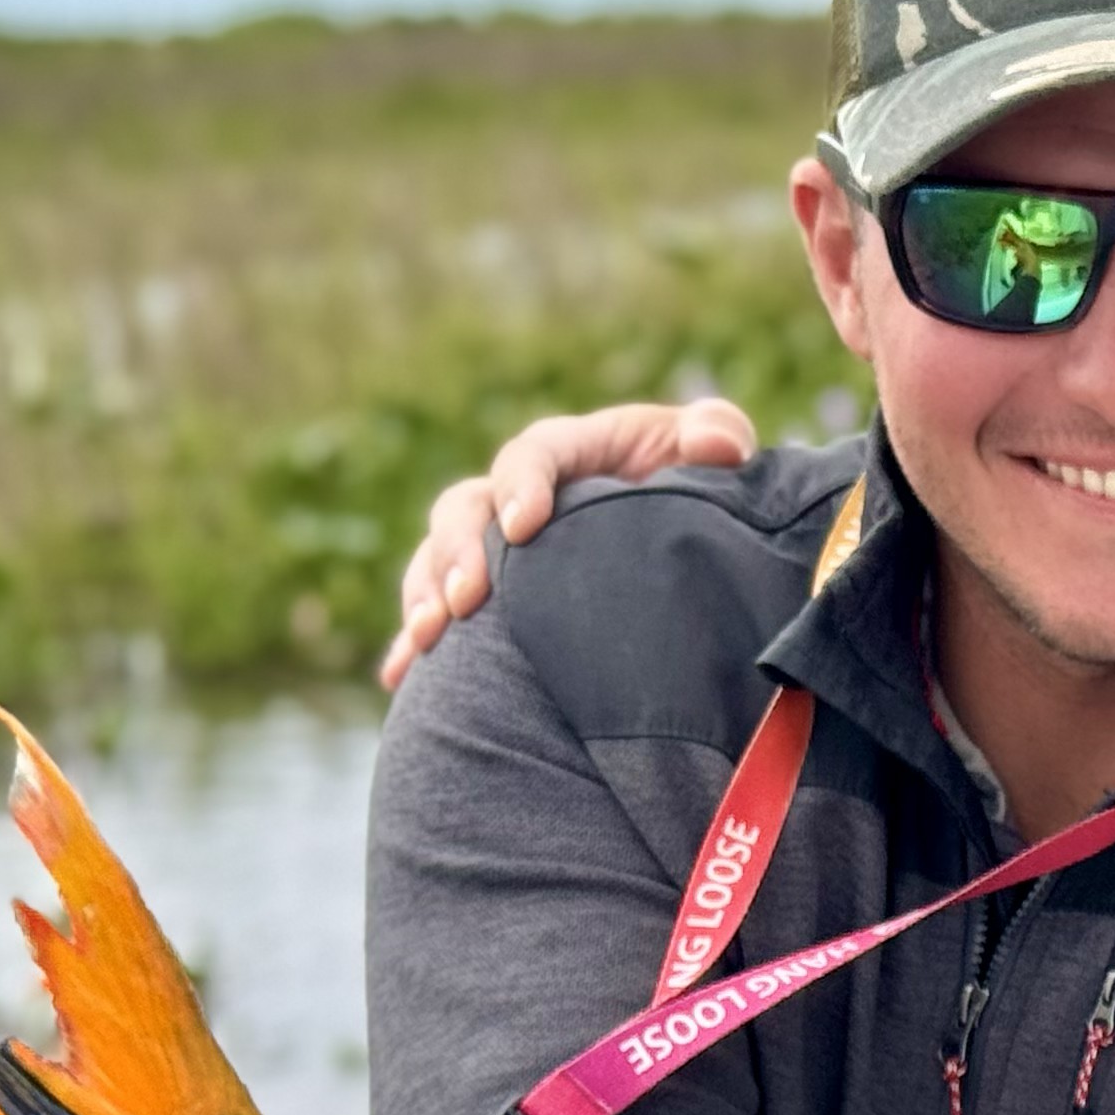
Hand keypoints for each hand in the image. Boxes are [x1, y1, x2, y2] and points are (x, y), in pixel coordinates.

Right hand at [378, 397, 758, 686]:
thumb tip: (717, 446)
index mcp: (568, 452)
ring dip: (425, 595)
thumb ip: (716, 436)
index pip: (532, 456)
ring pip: (437, 560)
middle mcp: (519, 494)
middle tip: (465, 599)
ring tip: (428, 638)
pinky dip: (414, 645)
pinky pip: (439, 616)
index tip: (524, 526)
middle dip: (457, 551)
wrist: (688, 532)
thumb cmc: (699, 480)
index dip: (522, 486)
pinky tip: (398, 679)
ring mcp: (496, 546)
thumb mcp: (713, 449)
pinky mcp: (490, 595)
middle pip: (465, 509)